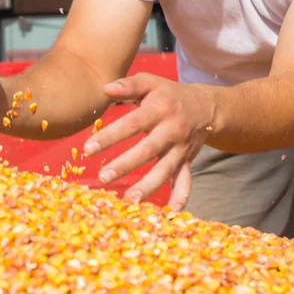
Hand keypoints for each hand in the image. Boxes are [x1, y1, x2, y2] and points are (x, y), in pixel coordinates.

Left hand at [84, 73, 214, 211]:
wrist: (205, 106)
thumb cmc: (167, 93)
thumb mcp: (150, 82)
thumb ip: (128, 85)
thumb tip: (105, 88)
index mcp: (159, 109)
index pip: (131, 124)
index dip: (110, 136)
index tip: (87, 149)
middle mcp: (172, 130)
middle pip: (147, 150)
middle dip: (125, 165)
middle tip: (103, 177)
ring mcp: (181, 148)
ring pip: (165, 169)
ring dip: (148, 185)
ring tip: (129, 200)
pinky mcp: (187, 160)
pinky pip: (185, 179)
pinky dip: (181, 195)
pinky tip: (173, 210)